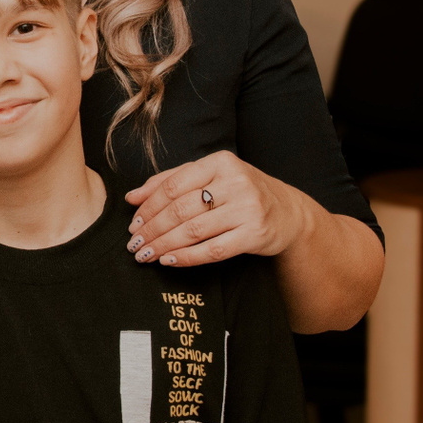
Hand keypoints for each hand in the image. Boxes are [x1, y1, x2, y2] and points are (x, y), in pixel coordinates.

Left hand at [123, 150, 314, 266]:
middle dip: (152, 229)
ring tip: (145, 255)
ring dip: (163, 245)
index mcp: (220, 162)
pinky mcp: (255, 234)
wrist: (289, 212)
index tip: (133, 222)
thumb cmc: (241, 192)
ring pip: (193, 231)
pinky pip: (213, 250)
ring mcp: (247, 208)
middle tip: (134, 243)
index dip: (148, 206)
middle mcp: (235, 182)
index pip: (173, 185)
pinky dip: (186, 257)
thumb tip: (132, 196)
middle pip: (180, 209)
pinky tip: (168, 261)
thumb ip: (171, 181)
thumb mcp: (211, 177)